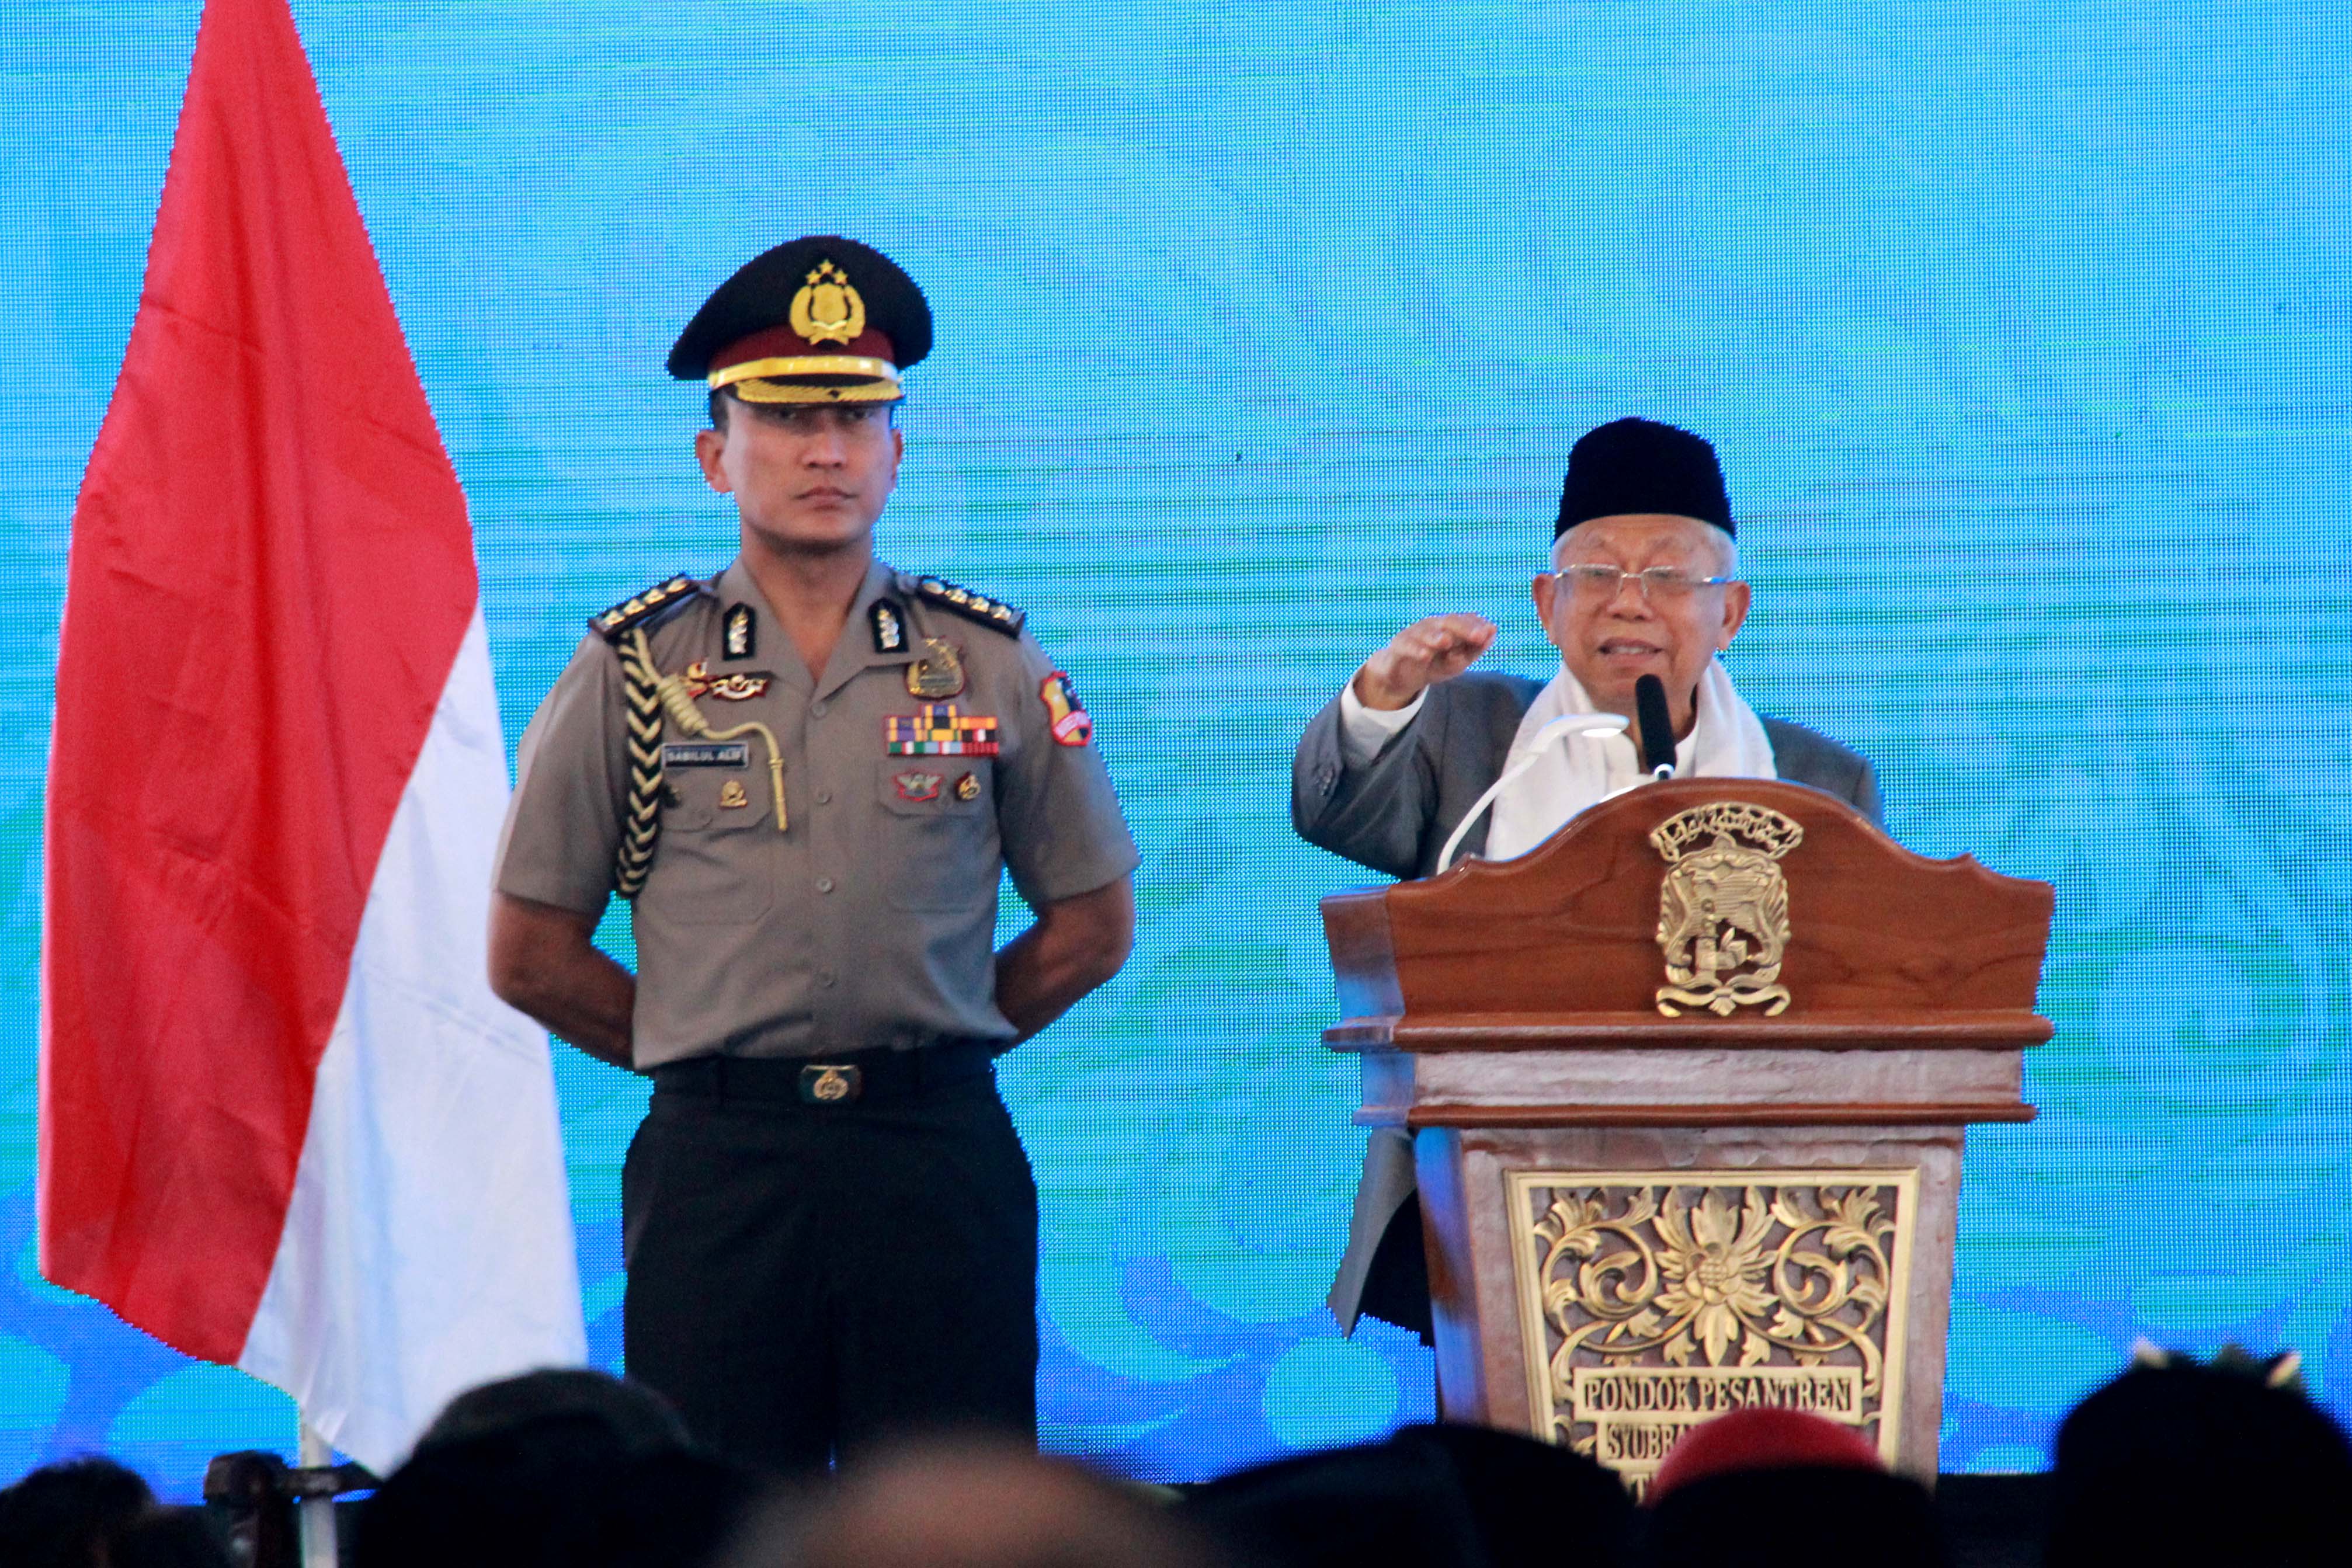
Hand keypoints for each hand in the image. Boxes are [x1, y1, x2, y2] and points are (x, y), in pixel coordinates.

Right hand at [1352, 614, 1497, 709]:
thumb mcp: (1456, 662)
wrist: (1401, 676)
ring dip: (1435, 637)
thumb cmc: (1433, 665)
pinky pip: (1405, 647)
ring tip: (1446, 641)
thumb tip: (1492, 634)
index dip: (1476, 625)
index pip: (1464, 621)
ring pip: (1425, 632)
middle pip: (1447, 622)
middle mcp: (1431, 627)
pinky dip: (1414, 650)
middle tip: (1478, 635)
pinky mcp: (1397, 649)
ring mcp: (1412, 636)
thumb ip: (1473, 651)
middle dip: (1463, 628)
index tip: (1490, 631)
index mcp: (1447, 627)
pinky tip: (1424, 655)